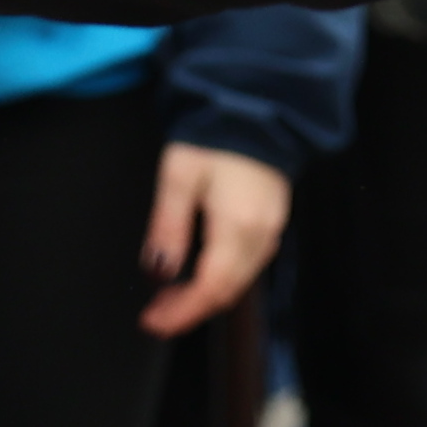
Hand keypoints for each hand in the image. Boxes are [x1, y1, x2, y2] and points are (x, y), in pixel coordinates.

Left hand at [139, 141, 292, 334]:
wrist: (257, 104)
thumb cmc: (215, 134)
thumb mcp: (179, 175)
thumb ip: (168, 227)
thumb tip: (159, 270)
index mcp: (237, 227)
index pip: (209, 288)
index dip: (180, 313)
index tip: (152, 322)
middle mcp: (261, 235)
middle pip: (227, 291)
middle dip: (190, 309)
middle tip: (156, 313)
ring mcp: (273, 227)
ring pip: (240, 281)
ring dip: (206, 295)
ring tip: (171, 297)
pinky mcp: (274, 218)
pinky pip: (250, 263)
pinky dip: (223, 277)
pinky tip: (201, 272)